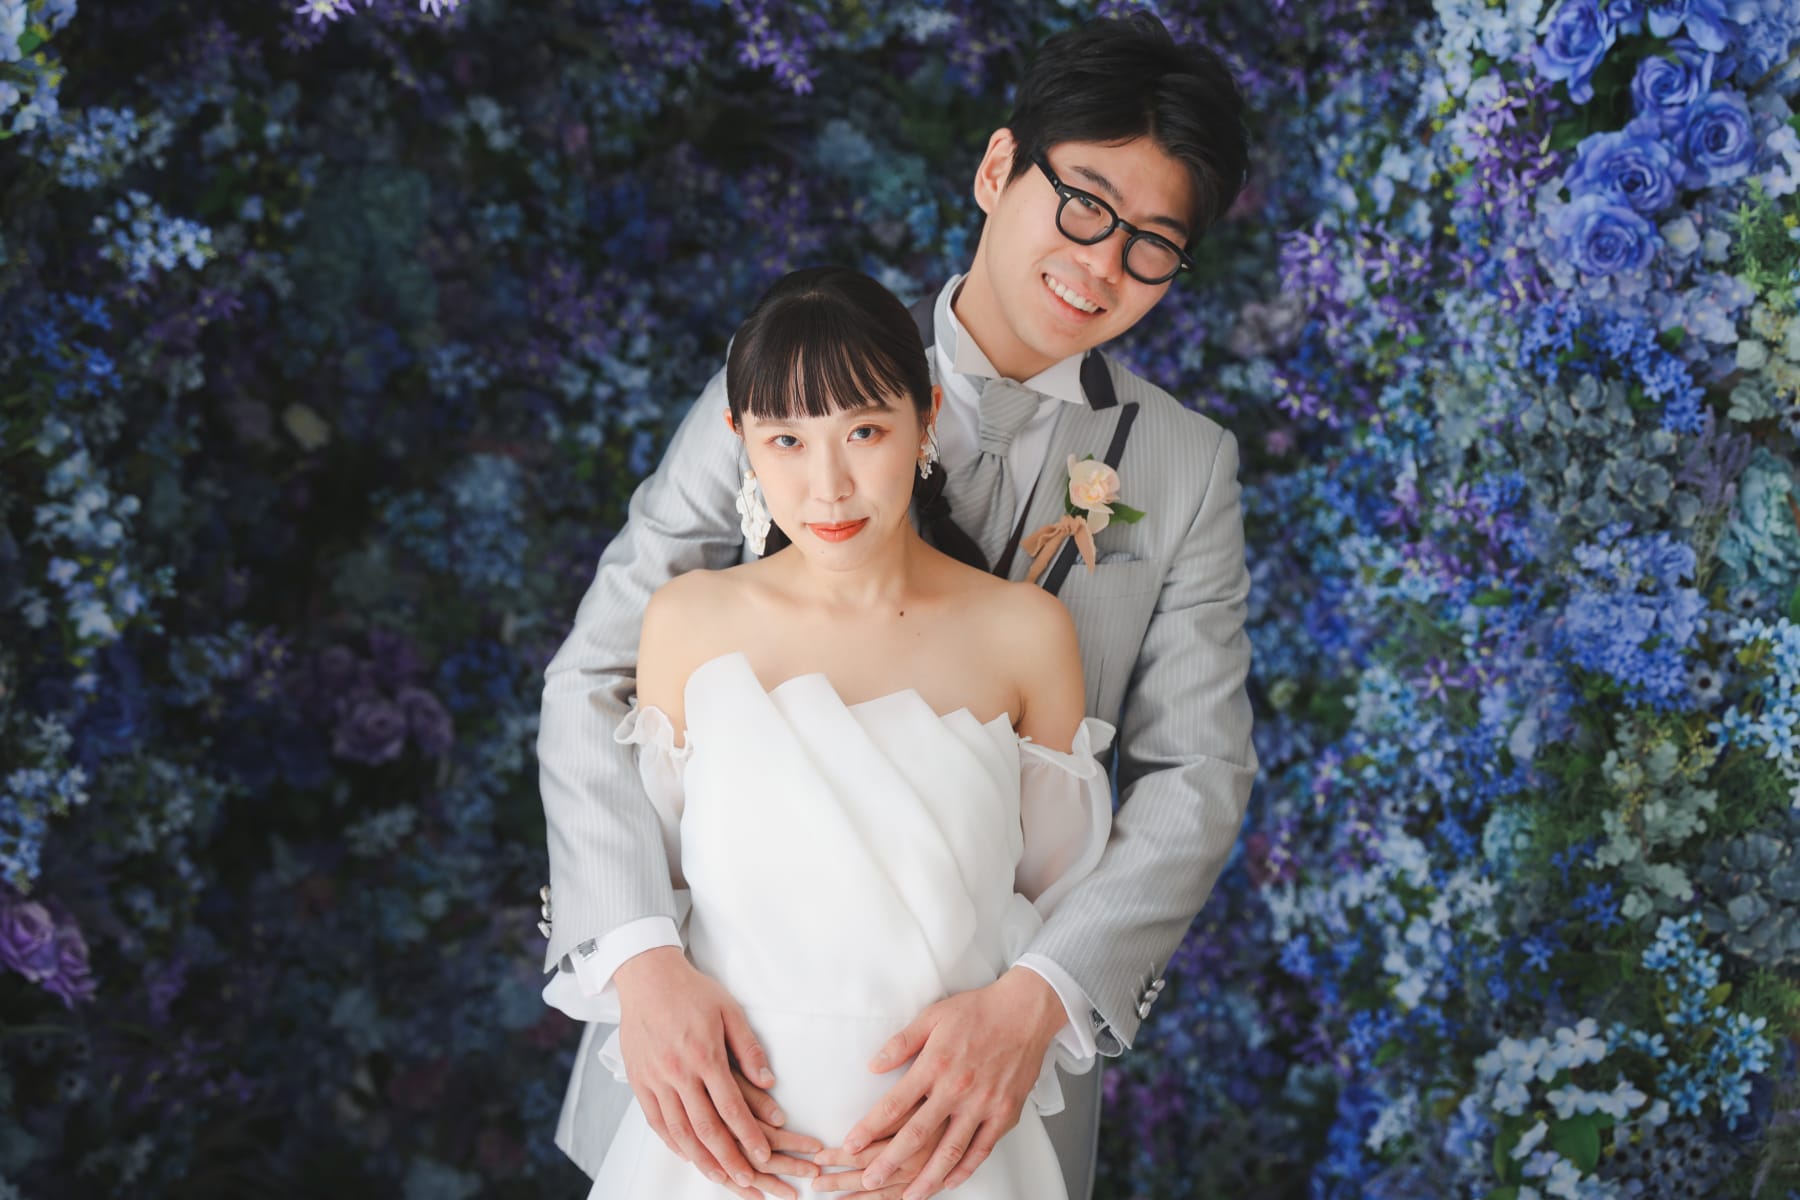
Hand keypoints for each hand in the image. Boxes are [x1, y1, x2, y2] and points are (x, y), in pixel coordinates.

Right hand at [615, 946, 813, 1196]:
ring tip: (719, 1177)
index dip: (748, 1135)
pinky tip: (686, 1154)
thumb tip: (769, 1082)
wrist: (647, 976)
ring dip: (700, 1158)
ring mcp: (655, 1079)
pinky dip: (672, 1141)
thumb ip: (749, 1048)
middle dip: (728, 1158)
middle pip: (705, 1127)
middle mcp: (678, 1072)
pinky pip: (655, 1120)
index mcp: (704, 1055)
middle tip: (746, 1181)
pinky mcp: (638, 1081)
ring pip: (678, 1129)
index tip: (763, 1155)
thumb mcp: (729, 1010)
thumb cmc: (692, 991)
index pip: (731, 1106)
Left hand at [828, 968, 1065, 1199]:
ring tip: (908, 1197)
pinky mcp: (1005, 1113)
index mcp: (935, 1064)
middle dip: (889, 1161)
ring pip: (950, 1151)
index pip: (894, 1104)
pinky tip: (949, 1182)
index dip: (869, 1127)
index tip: (851, 1145)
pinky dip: (965, 1169)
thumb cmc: (977, 1012)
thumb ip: (901, 1043)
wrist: (1025, 1011)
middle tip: (868, 1181)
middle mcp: (957, 1088)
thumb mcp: (932, 1017)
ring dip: (927, 1178)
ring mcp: (983, 1104)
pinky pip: (982, 1149)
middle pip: (917, 1134)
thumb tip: (872, 1066)